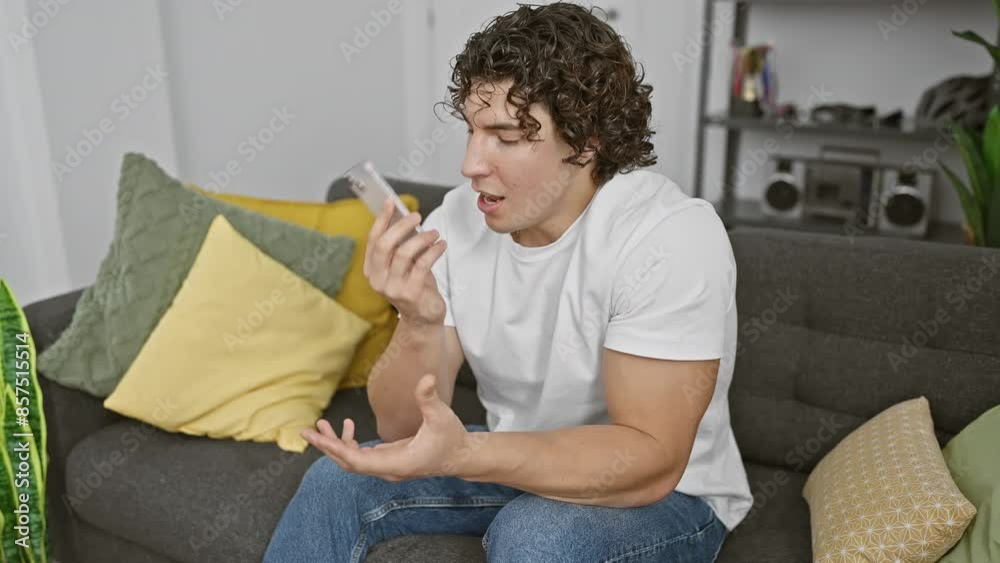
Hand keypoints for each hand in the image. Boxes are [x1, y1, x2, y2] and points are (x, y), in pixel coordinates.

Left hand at [301, 374, 469, 480]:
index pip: (359, 461)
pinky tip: (347, 426)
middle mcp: (389, 470)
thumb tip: (427, 378)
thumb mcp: (441, 416)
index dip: (338, 449)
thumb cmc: (453, 438)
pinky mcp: (388, 461)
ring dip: (335, 445)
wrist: (462, 456)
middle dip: (327, 447)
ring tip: (320, 426)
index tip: (320, 439)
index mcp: (398, 464)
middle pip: (349, 463)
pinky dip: (350, 443)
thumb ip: (429, 398)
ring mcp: (387, 467)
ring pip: (353, 461)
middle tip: (306, 431)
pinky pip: (361, 456)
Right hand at [364, 198, 447, 325]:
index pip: (373, 239)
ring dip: (422, 238)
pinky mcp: (410, 294)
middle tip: (417, 215)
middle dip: (401, 226)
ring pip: (404, 253)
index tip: (391, 202)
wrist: (423, 318)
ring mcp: (393, 288)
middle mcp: (378, 279)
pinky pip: (422, 264)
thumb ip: (400, 245)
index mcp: (372, 270)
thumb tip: (404, 217)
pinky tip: (441, 245)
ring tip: (435, 233)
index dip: (382, 219)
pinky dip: (434, 251)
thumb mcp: (404, 265)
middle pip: (385, 244)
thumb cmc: (414, 286)